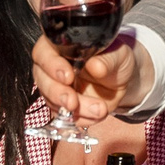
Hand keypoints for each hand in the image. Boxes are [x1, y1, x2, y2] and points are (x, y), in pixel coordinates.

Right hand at [29, 32, 146, 125]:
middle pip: (42, 80)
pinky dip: (81, 119)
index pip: (44, 53)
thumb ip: (107, 59)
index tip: (68, 77)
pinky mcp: (63, 106)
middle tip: (73, 102)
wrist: (122, 78)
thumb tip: (96, 67)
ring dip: (74, 110)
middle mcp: (52, 66)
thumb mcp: (117, 54)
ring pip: (53, 101)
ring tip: (99, 109)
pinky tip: (96, 115)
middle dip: (57, 93)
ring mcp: (56, 87)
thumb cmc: (115, 58)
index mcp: (60, 45)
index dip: (52, 66)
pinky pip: (65, 117)